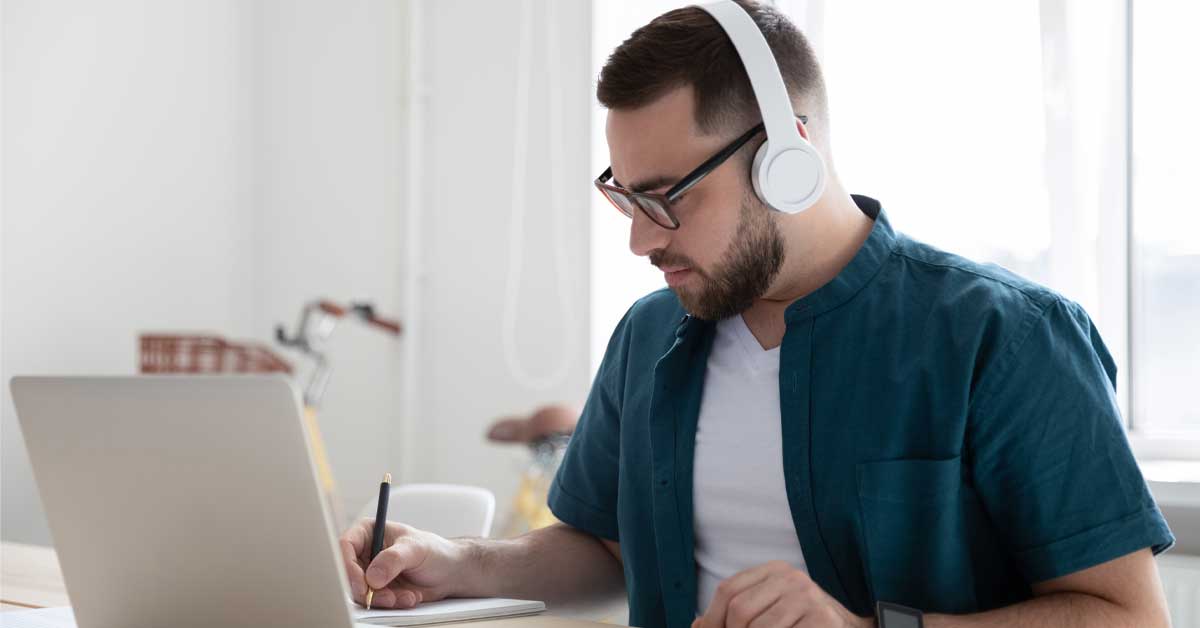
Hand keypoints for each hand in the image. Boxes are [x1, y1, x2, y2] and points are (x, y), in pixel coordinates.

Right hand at [339, 519, 468, 608]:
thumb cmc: (434, 551)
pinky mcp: (377, 590)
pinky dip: (391, 603)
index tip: (362, 583)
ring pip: (360, 591)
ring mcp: (370, 572)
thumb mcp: (415, 549)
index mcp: (368, 532)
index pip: (345, 547)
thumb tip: (373, 577)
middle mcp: (365, 552)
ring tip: (405, 596)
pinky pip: (373, 602)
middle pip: (348, 573)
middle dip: (367, 589)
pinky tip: (409, 597)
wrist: (449, 572)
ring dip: (382, 599)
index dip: (348, 566)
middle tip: (386, 597)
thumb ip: (393, 560)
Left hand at [693, 561, 872, 627]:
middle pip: (739, 610)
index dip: (712, 618)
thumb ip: (736, 614)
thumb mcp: (769, 612)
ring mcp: (809, 598)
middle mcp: (792, 578)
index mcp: (775, 570)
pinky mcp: (822, 620)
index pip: (728, 590)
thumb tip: (697, 626)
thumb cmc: (802, 624)